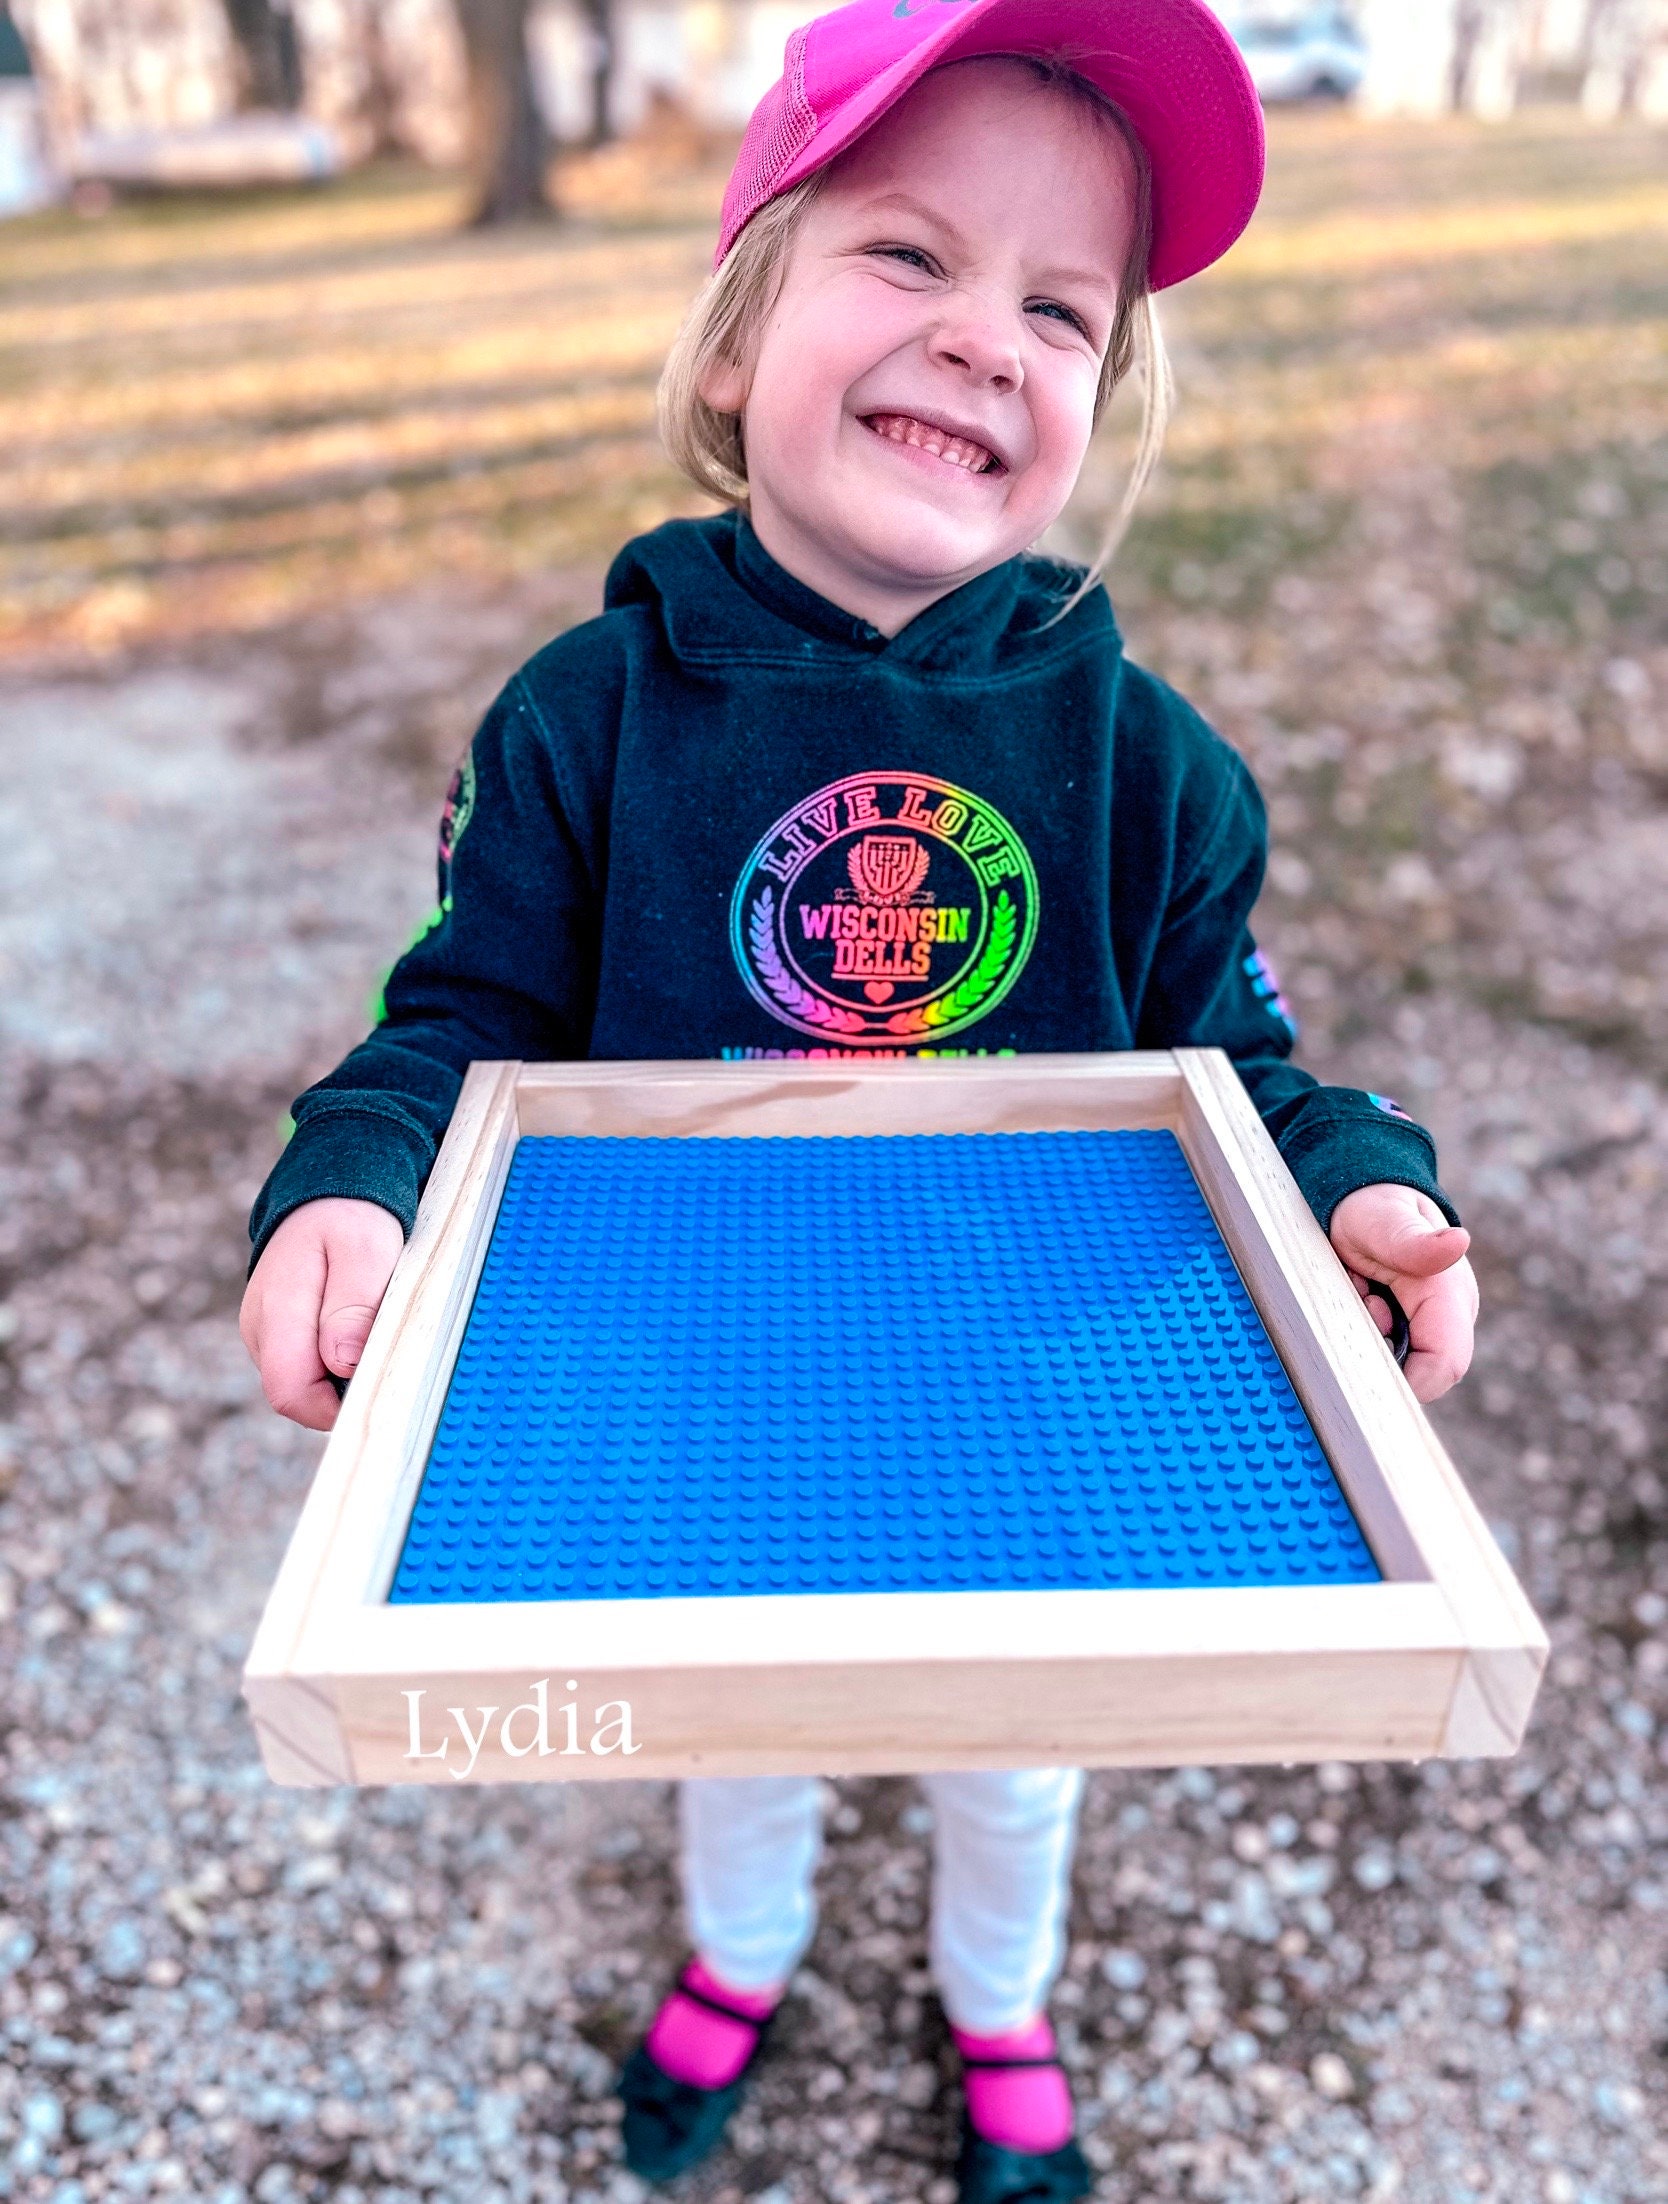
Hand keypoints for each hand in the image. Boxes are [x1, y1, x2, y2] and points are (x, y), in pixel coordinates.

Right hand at [239, 1198, 405, 1430]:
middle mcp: (260, 1331)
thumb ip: (353, 1306)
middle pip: (299, 1396)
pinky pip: (308, 1368)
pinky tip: (359, 1331)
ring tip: (373, 1329)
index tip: (378, 1384)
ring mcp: (265, 1336)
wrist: (326, 1199)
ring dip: (343, 1375)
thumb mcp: (365, 1250)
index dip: (333, 1406)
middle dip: (344, 1391)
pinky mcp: (278, 1337)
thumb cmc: (350, 1221)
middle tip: (387, 1351)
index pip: (290, 1392)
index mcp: (276, 1310)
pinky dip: (338, 1362)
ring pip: (305, 1384)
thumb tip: (343, 1363)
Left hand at [1328, 1183, 1476, 1403]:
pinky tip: (1356, 1294)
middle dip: (1378, 1347)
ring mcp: (1425, 1322)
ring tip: (1358, 1286)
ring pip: (1392, 1359)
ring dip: (1365, 1333)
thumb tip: (1458, 1244)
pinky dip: (1358, 1326)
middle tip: (1361, 1296)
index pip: (1444, 1364)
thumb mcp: (1384, 1219)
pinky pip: (1377, 1345)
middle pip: (1418, 1370)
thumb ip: (1415, 1242)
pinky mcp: (1405, 1325)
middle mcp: (1445, 1316)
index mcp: (1450, 1296)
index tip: (1368, 1373)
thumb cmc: (1374, 1206)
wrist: (1363, 1196)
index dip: (1412, 1383)